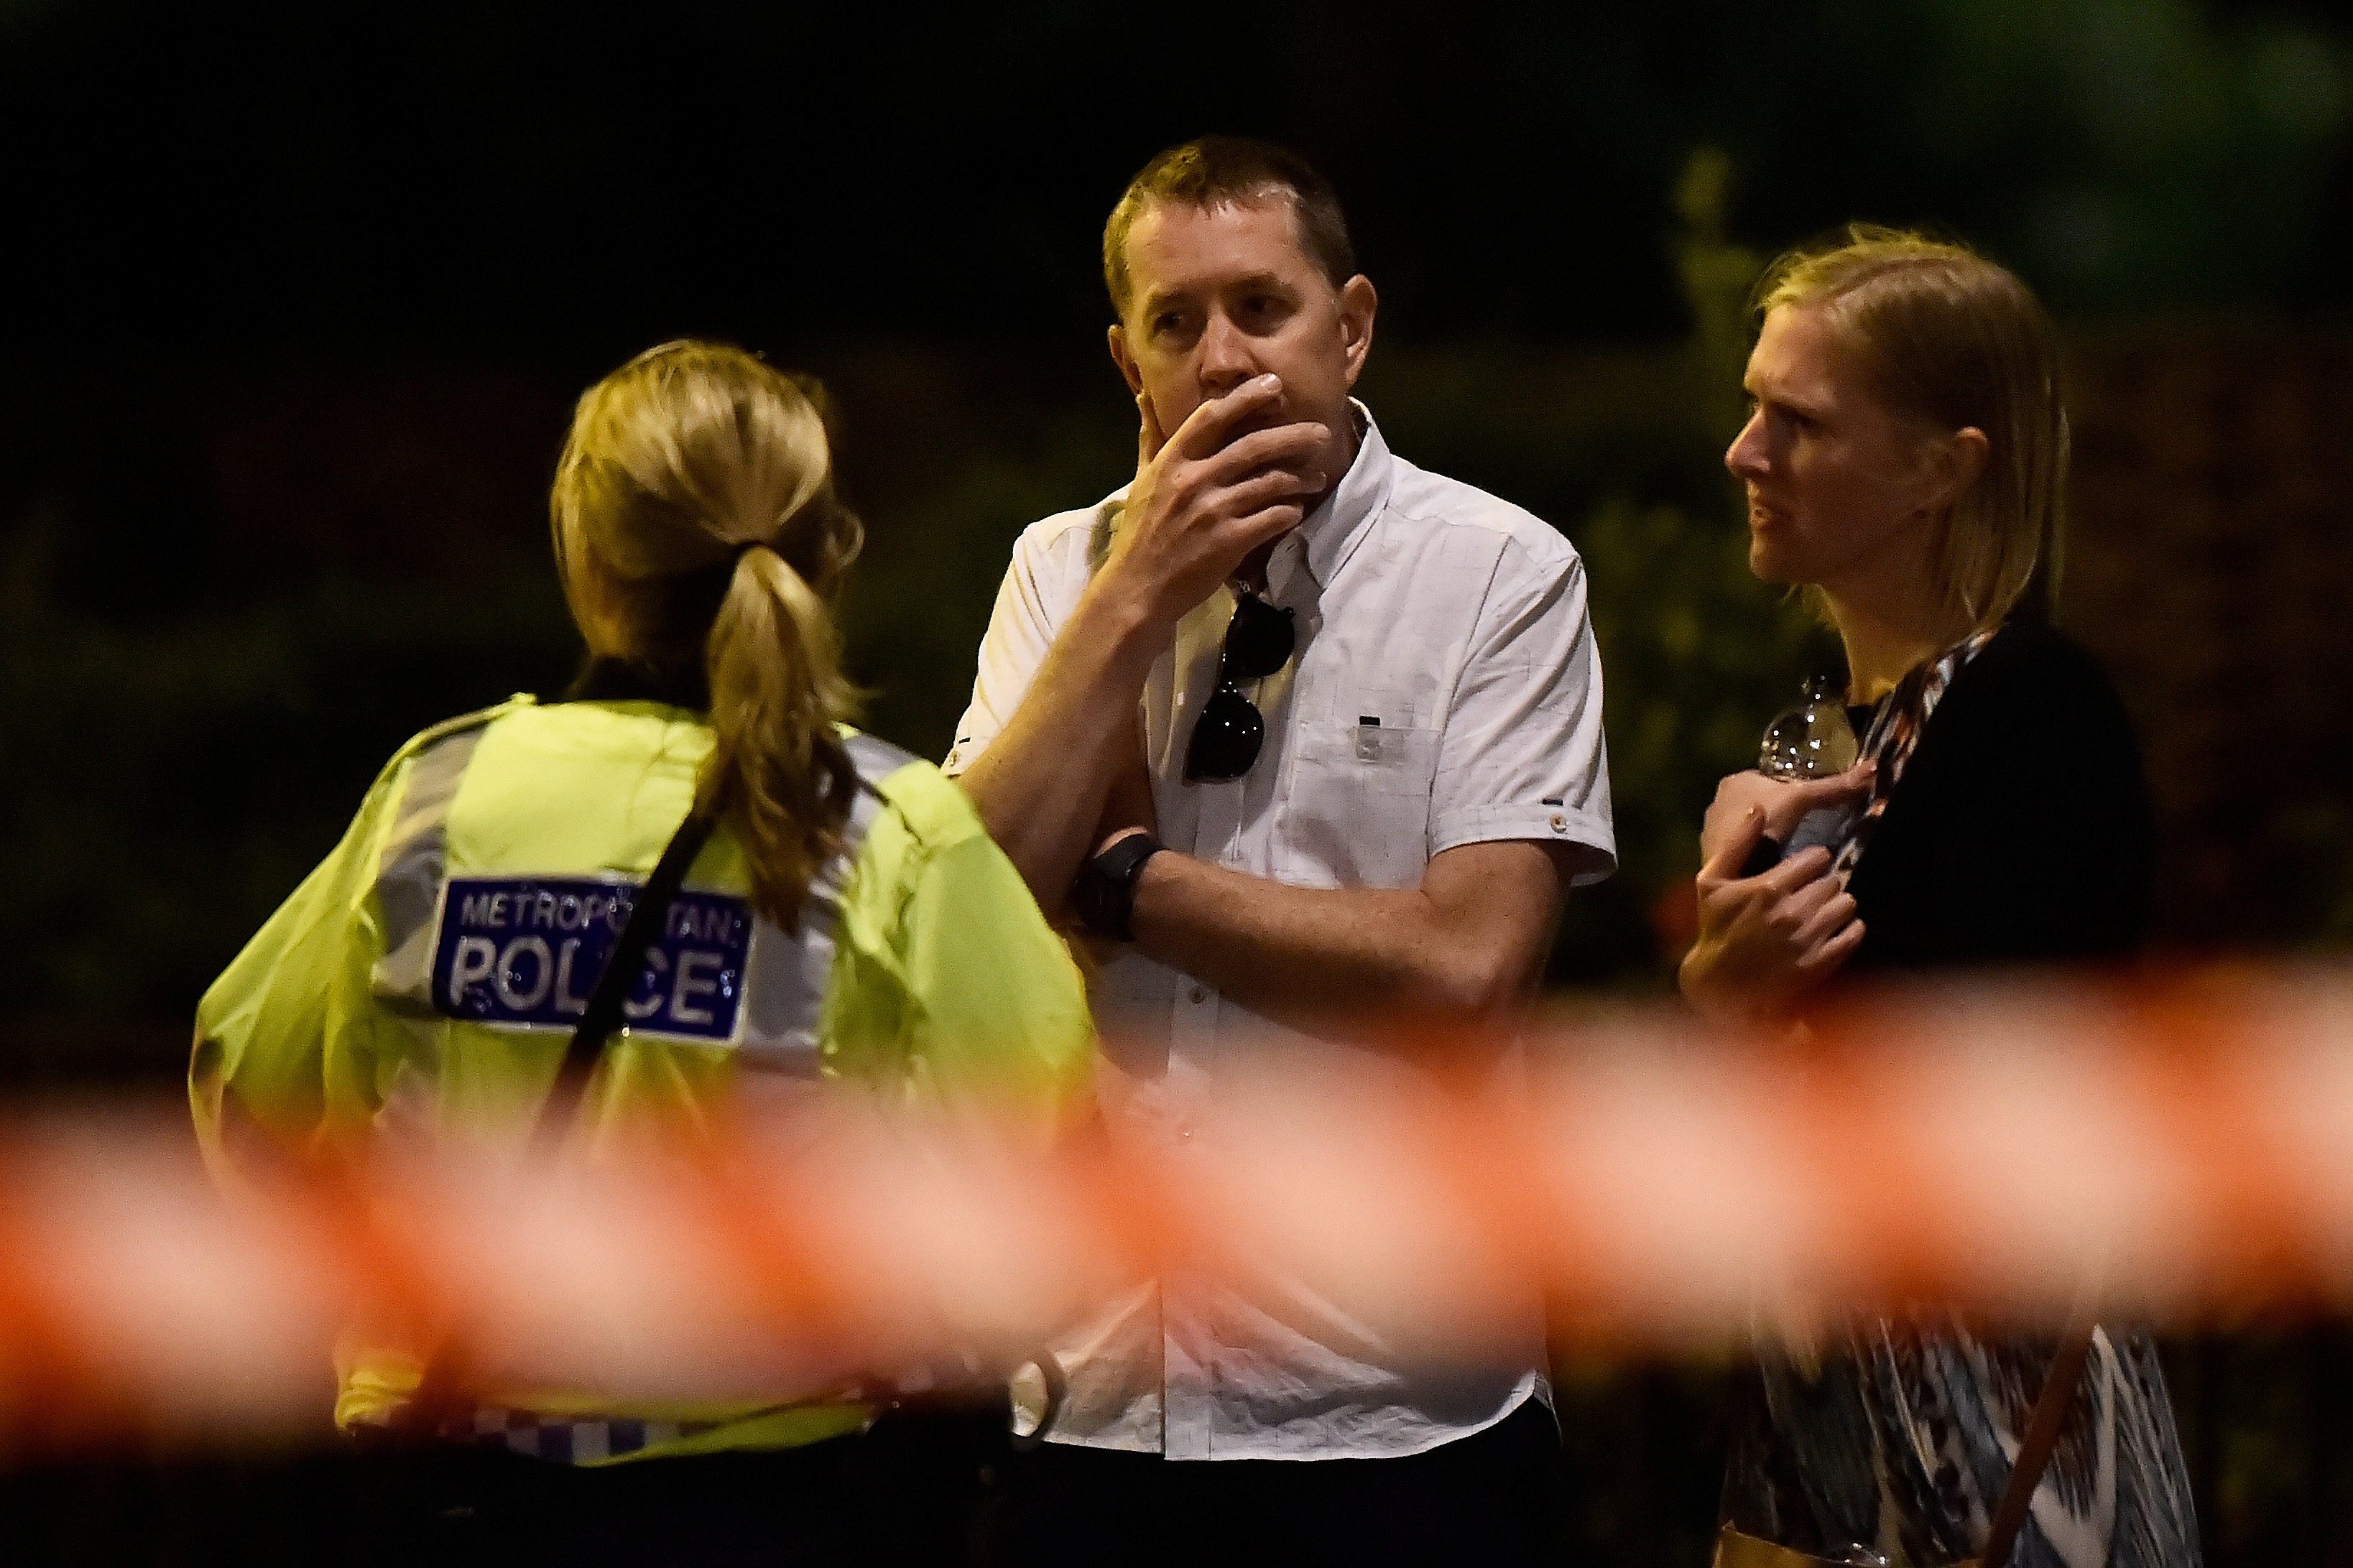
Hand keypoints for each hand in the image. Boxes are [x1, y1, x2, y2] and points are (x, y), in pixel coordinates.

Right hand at [1101, 375, 1327, 626]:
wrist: (1138, 588)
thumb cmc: (1141, 533)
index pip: (1212, 416)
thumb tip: (1144, 396)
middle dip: (1293, 436)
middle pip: (1253, 446)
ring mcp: (1212, 511)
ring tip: (1319, 477)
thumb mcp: (1141, 479)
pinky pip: (1272, 518)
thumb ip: (1151, 438)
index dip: (1246, 397)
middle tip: (1322, 433)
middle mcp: (1193, 481)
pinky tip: (1297, 510)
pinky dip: (1289, 511)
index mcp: (1172, 462)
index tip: (1274, 385)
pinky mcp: (1228, 542)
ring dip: (1301, 478)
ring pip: (1270, 483)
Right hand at [1678, 806, 1863, 1025]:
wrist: (1722, 985)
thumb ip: (1737, 843)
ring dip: (1837, 905)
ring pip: (1847, 904)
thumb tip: (1757, 807)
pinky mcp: (1820, 962)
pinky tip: (1832, 930)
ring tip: (1821, 910)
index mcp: (1768, 888)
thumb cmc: (1715, 927)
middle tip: (1811, 891)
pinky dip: (1849, 929)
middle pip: (1834, 881)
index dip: (1813, 860)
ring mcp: (1808, 939)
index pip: (1817, 858)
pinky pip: (1854, 934)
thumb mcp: (1711, 881)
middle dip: (1824, 883)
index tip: (1806, 867)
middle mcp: (1792, 912)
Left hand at [1699, 761, 1874, 865]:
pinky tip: (1775, 861)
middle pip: (1759, 803)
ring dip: (1769, 834)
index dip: (1790, 786)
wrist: (1733, 871)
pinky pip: (1742, 848)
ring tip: (1796, 845)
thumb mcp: (1802, 799)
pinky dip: (1758, 853)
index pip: (1768, 777)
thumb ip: (1834, 787)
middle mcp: (1718, 802)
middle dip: (1780, 812)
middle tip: (1808, 826)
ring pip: (1749, 827)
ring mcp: (1713, 830)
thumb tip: (1872, 768)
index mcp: (1735, 781)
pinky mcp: (1715, 855)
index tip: (1810, 800)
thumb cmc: (1763, 826)